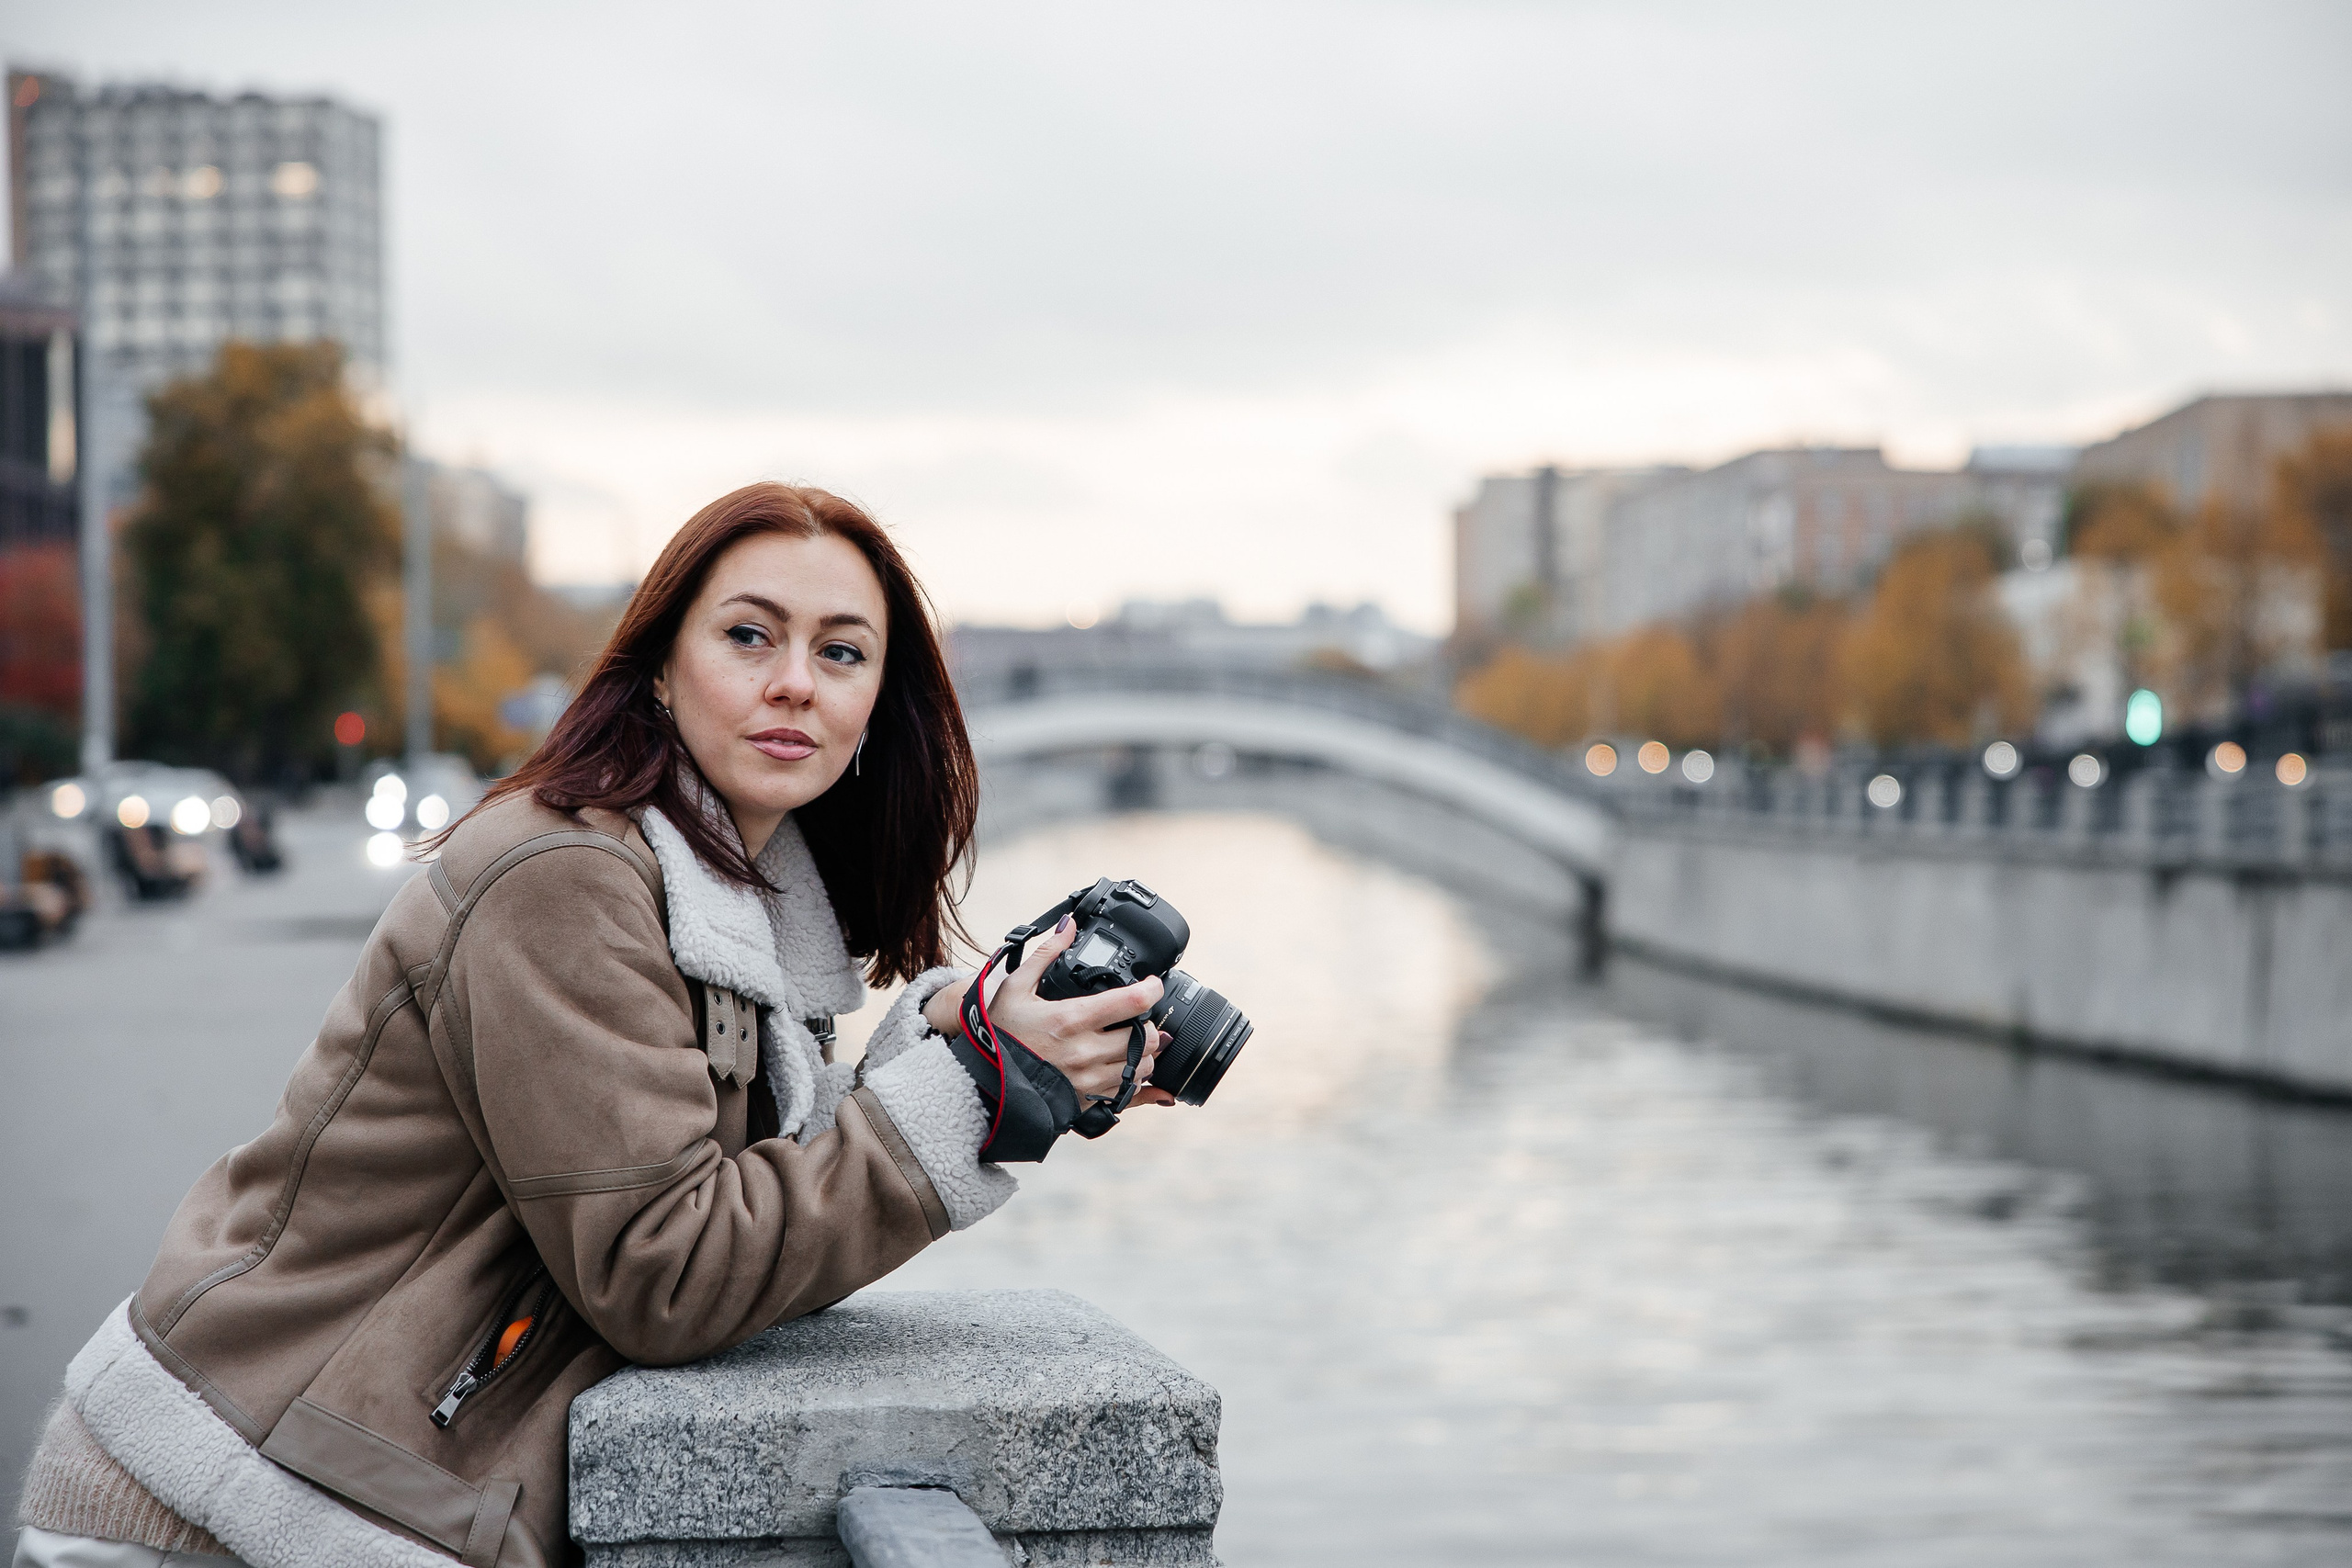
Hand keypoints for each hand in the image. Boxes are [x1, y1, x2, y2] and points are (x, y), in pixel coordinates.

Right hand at [975, 916, 1176, 1107]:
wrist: (982, 1083)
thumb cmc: (999, 1036)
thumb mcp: (1016, 988)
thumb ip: (1046, 954)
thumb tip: (1068, 925)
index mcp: (1071, 1019)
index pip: (1131, 1002)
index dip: (1151, 989)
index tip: (1152, 984)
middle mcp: (1085, 1052)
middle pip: (1146, 1037)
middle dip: (1148, 1024)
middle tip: (1138, 1018)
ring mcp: (1089, 1081)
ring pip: (1143, 1067)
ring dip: (1145, 1053)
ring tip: (1132, 1043)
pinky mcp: (1088, 1102)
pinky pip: (1130, 1096)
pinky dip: (1139, 1084)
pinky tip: (1136, 1074)